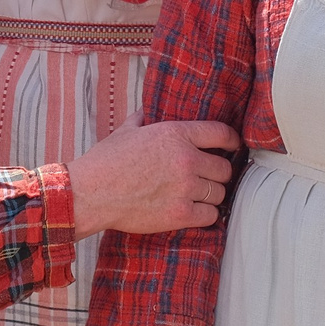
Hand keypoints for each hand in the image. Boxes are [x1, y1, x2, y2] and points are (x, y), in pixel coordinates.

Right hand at [67, 120, 240, 236]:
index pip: (221, 134)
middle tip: (209, 178)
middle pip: (224, 168)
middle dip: (218, 174)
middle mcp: (186, 159)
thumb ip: (143, 119)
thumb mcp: (125, 131)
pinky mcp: (180, 214)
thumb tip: (148, 110)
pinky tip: (195, 212)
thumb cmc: (105, 162)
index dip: (232, 141)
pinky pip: (210, 215)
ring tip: (200, 196)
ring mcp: (185, 188)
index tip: (233, 147)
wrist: (90, 193)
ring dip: (212, 195)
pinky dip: (205, 215)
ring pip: (219, 193)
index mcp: (175, 134)